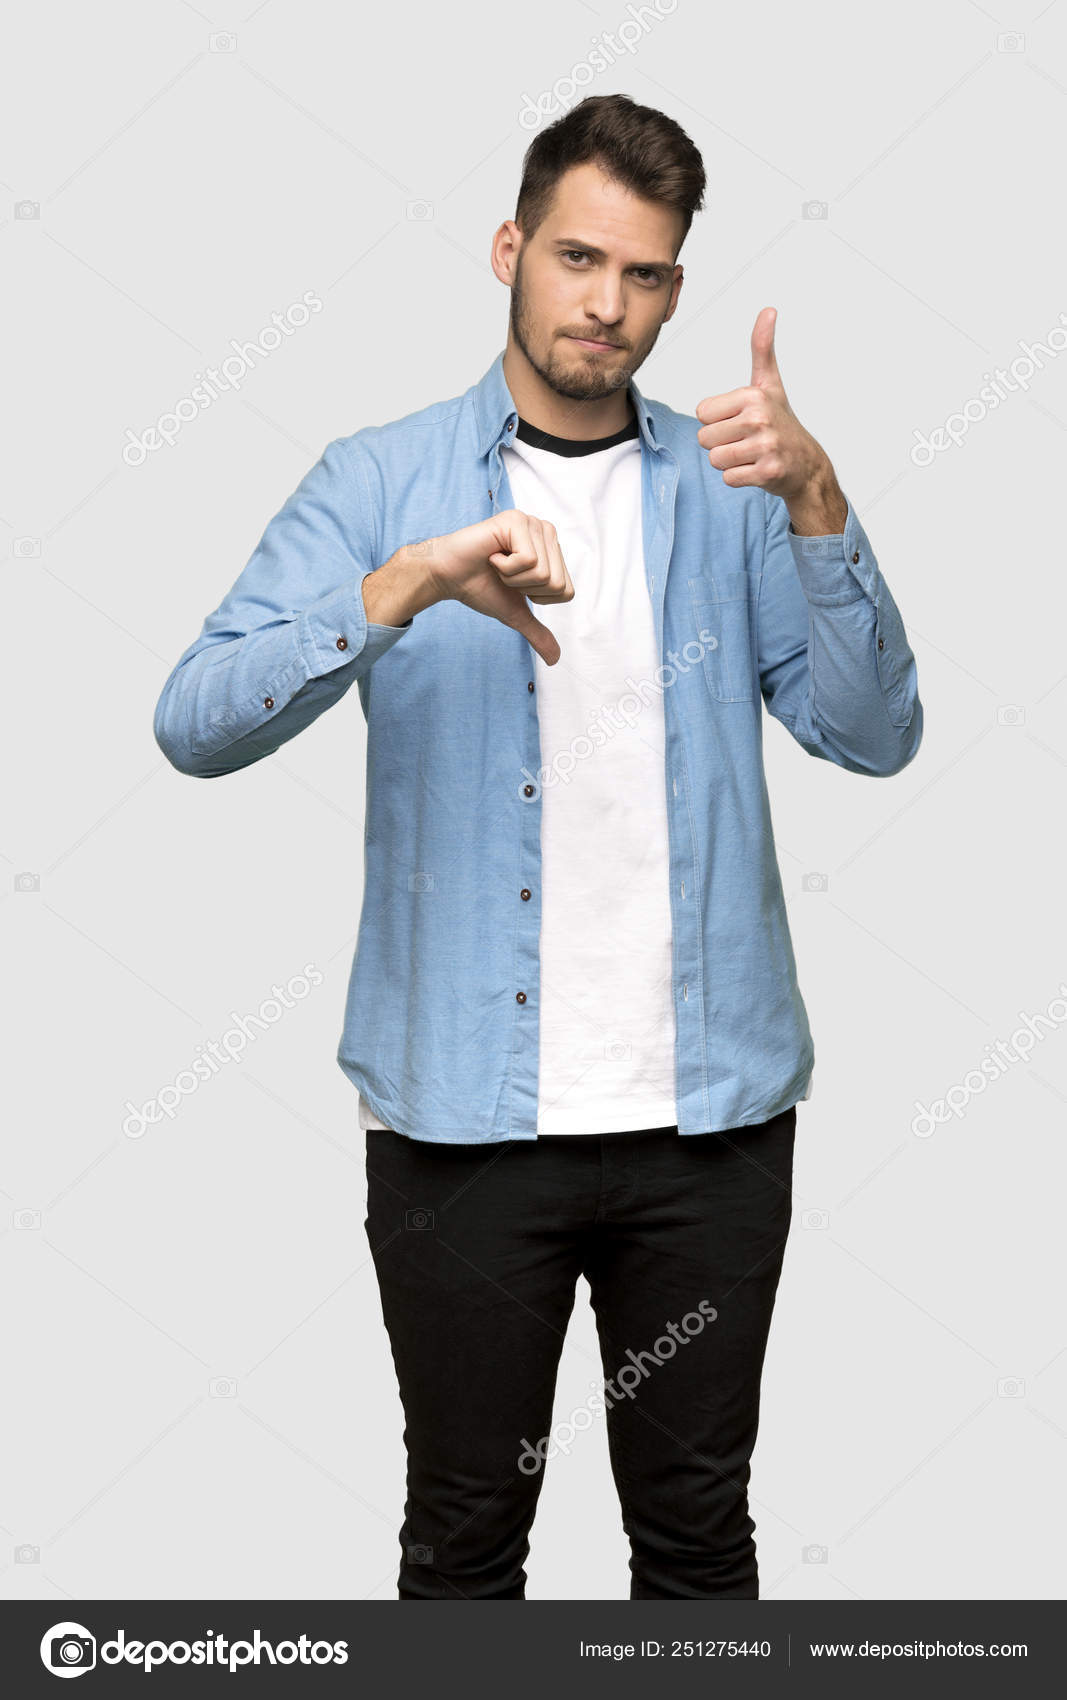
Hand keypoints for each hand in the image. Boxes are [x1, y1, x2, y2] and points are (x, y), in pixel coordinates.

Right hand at [428, 509, 574, 665]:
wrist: (448, 576)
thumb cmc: (480, 588)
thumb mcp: (515, 614)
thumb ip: (537, 632)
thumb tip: (555, 660)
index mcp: (552, 551)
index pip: (566, 592)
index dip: (537, 598)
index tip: (515, 584)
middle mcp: (547, 532)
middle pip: (557, 583)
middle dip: (525, 588)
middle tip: (504, 574)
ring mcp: (532, 523)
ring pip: (543, 573)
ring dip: (513, 578)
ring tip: (497, 564)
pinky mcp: (516, 520)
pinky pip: (528, 560)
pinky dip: (505, 568)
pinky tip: (492, 555)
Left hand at [695, 308, 845, 531]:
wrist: (806, 464)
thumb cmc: (781, 422)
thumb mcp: (770, 384)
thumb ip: (762, 348)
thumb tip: (769, 310)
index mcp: (753, 395)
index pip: (701, 413)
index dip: (716, 421)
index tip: (739, 421)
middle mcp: (760, 418)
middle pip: (704, 439)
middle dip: (720, 443)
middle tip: (745, 440)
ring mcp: (765, 446)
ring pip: (715, 460)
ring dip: (729, 462)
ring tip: (750, 454)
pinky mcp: (768, 472)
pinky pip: (729, 478)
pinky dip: (739, 477)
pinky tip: (756, 469)